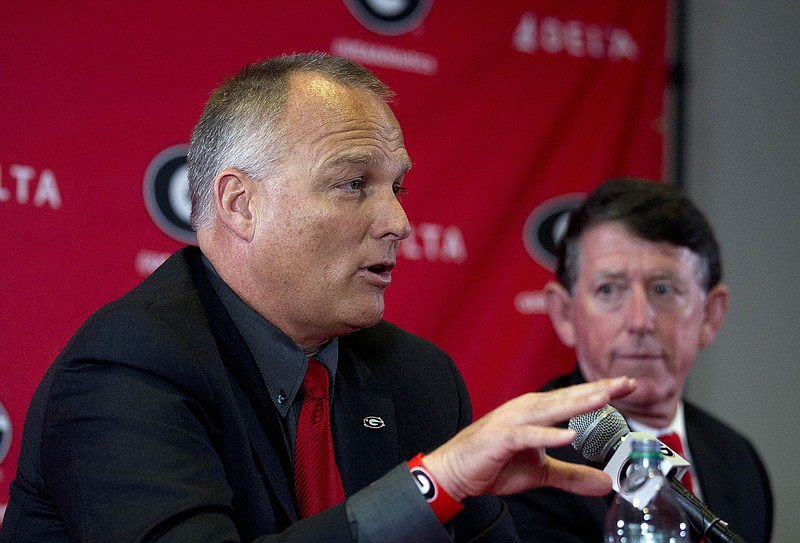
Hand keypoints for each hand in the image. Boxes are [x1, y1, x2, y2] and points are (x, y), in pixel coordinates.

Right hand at [422, 377, 634, 501]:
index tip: (629, 385)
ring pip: (551, 410)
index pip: (574, 398)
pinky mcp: (500, 438)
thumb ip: (573, 475)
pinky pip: (528, 435)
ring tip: (604, 398)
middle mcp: (527, 409)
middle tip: (627, 383)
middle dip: (598, 389)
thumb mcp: (541, 471)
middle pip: (568, 397)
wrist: (456, 471)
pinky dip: (548, 435)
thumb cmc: (495, 463)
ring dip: (578, 404)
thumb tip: (605, 483)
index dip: (601, 391)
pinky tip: (569, 436)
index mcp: (536, 411)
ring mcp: (513, 421)